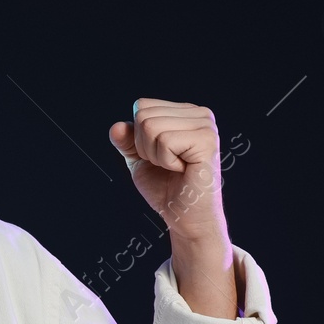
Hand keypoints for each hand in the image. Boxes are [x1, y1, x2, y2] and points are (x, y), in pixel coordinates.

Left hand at [107, 98, 227, 241]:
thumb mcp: (139, 159)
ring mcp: (206, 125)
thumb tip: (116, 127)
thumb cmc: (166, 188)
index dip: (138, 136)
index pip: (141, 106)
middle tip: (167, 164)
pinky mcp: (207, 140)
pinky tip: (183, 169)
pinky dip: (166, 161)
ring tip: (176, 167)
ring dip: (155, 155)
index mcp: (185, 113)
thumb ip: (127, 141)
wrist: (184, 217)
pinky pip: (165, 141)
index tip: (159, 155)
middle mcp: (199, 114)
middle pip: (144, 116)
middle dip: (145, 147)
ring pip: (151, 126)